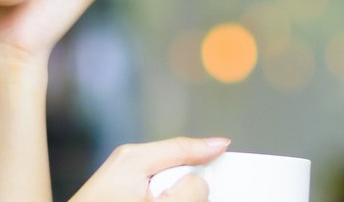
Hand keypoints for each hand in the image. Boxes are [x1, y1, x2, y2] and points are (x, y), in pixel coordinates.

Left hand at [70, 137, 228, 201]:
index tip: (227, 146)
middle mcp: (127, 163)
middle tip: (205, 193)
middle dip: (189, 182)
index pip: (181, 146)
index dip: (207, 148)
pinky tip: (162, 198)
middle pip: (175, 166)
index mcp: (134, 158)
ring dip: (174, 193)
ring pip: (163, 182)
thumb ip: (187, 192)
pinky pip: (149, 191)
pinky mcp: (117, 193)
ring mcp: (120, 180)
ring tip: (175, 196)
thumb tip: (201, 182)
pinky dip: (160, 196)